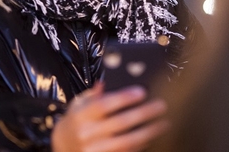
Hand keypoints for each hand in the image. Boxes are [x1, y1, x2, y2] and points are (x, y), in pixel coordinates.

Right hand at [52, 82, 168, 151]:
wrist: (64, 146)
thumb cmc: (76, 121)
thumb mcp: (79, 104)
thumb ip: (94, 94)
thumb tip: (107, 82)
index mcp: (81, 115)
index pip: (104, 105)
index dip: (124, 98)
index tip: (142, 91)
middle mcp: (87, 134)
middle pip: (120, 123)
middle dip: (144, 114)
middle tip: (161, 106)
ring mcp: (95, 150)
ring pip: (127, 142)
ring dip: (149, 132)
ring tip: (164, 123)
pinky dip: (140, 146)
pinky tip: (152, 137)